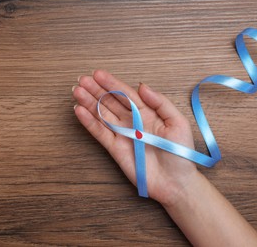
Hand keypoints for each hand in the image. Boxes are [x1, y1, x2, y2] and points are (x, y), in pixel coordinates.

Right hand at [73, 70, 197, 204]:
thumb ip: (160, 103)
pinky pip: (100, 133)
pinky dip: (89, 122)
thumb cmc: (180, 153)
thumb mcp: (177, 123)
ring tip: (76, 91)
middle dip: (96, 90)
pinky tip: (79, 111)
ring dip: (89, 103)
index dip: (112, 83)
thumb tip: (142, 86)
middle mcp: (132, 121)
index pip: (126, 94)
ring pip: (102, 114)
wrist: (175, 183)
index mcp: (147, 112)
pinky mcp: (115, 148)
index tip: (98, 74)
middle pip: (111, 102)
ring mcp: (122, 134)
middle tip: (82, 79)